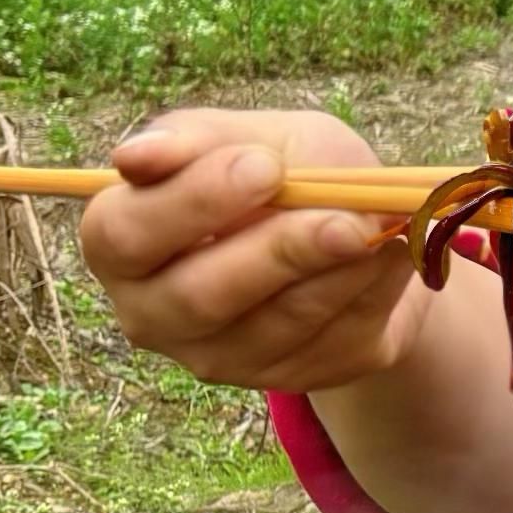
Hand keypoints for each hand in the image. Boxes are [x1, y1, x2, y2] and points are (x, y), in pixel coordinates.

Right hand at [77, 109, 430, 394]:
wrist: (360, 224)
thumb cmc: (285, 170)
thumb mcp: (248, 134)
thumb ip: (197, 141)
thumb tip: (134, 157)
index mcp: (120, 241)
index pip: (123, 235)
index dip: (193, 201)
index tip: (264, 166)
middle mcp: (154, 312)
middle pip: (199, 297)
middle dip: (280, 251)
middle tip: (345, 218)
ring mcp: (220, 358)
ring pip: (278, 325)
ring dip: (340, 269)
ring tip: (380, 222)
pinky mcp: (293, 377)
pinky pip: (336, 341)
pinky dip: (375, 289)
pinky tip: (393, 251)